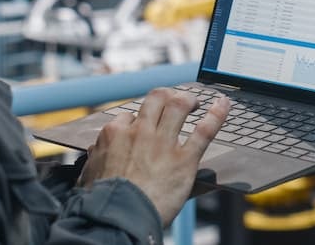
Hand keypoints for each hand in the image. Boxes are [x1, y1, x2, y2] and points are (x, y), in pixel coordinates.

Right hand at [78, 88, 230, 224]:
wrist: (117, 219)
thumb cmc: (102, 202)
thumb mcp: (90, 174)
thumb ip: (96, 158)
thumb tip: (95, 151)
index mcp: (115, 135)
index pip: (129, 116)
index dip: (138, 119)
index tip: (144, 124)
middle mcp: (140, 132)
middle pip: (156, 99)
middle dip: (167, 95)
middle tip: (173, 100)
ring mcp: (163, 143)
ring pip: (179, 106)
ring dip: (189, 100)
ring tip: (195, 102)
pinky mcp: (184, 159)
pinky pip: (204, 131)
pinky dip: (217, 114)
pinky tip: (224, 105)